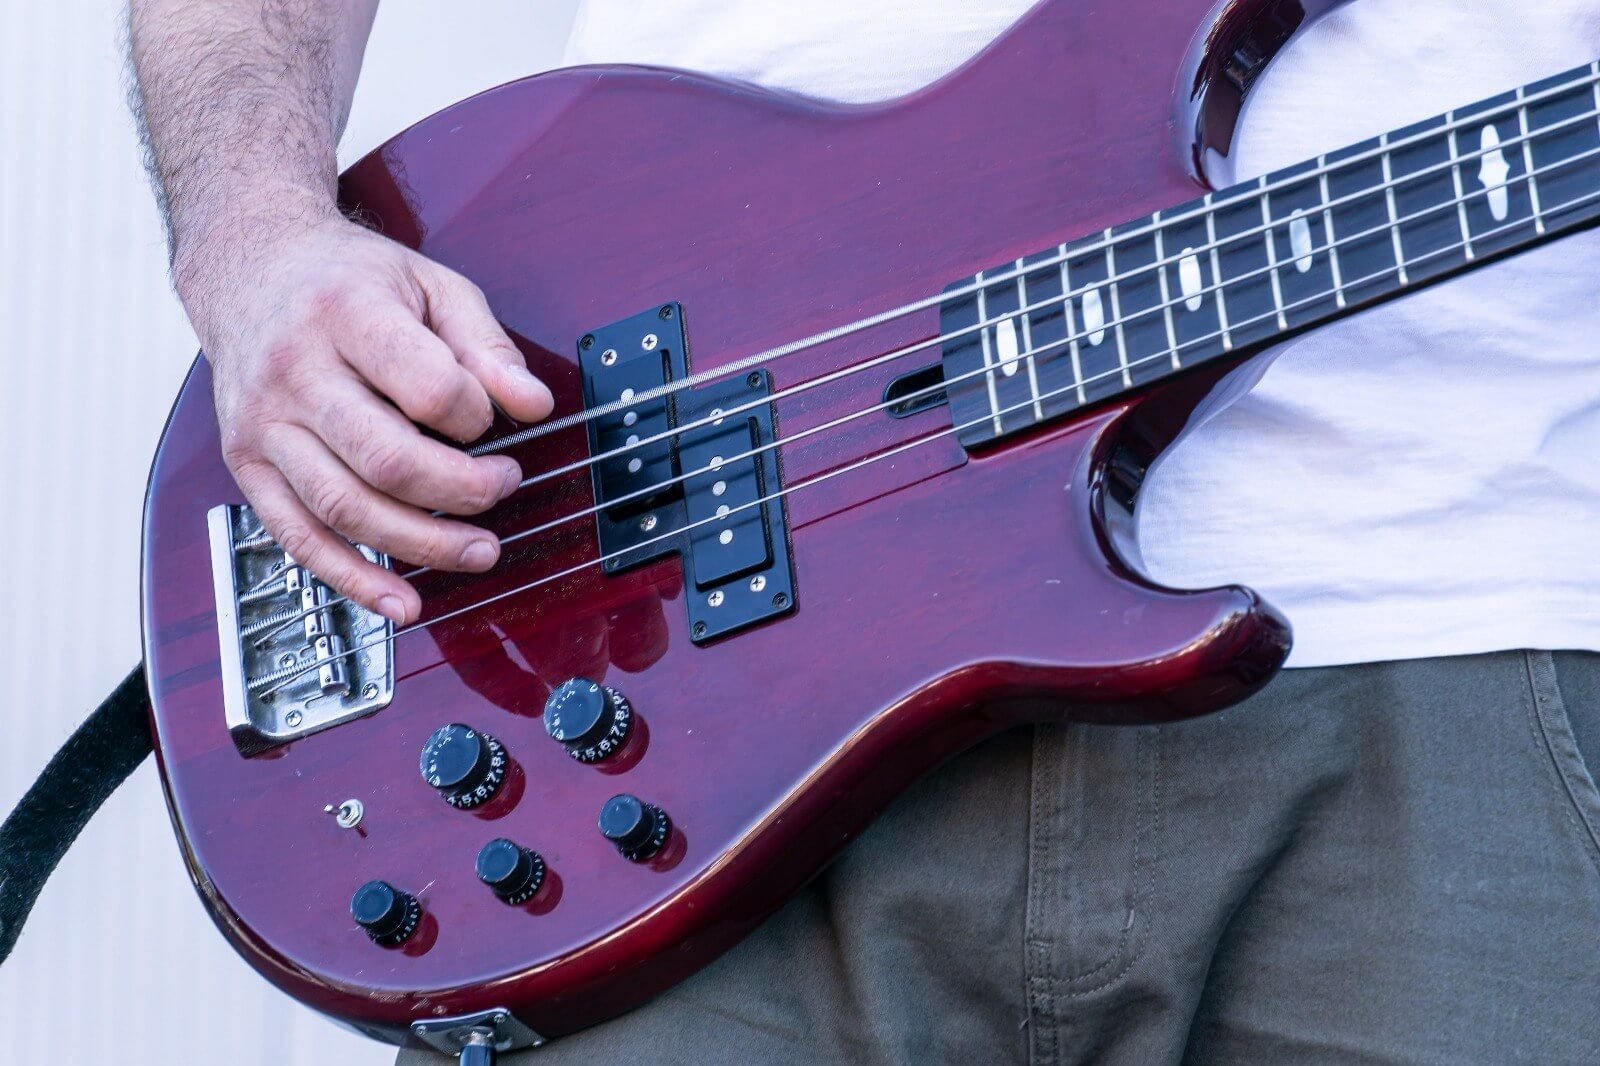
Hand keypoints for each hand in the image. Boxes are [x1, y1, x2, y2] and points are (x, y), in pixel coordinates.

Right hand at [178, 208, 553, 625]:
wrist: (250, 270)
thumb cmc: (349, 281)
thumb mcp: (432, 286)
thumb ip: (487, 346)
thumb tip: (534, 405)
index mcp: (346, 314)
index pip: (428, 388)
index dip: (476, 415)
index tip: (489, 417)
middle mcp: (294, 371)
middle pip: (387, 460)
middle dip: (462, 491)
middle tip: (504, 488)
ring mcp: (263, 424)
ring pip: (346, 508)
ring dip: (423, 545)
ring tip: (480, 551)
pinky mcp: (246, 465)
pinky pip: (299, 539)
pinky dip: (353, 580)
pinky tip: (401, 602)